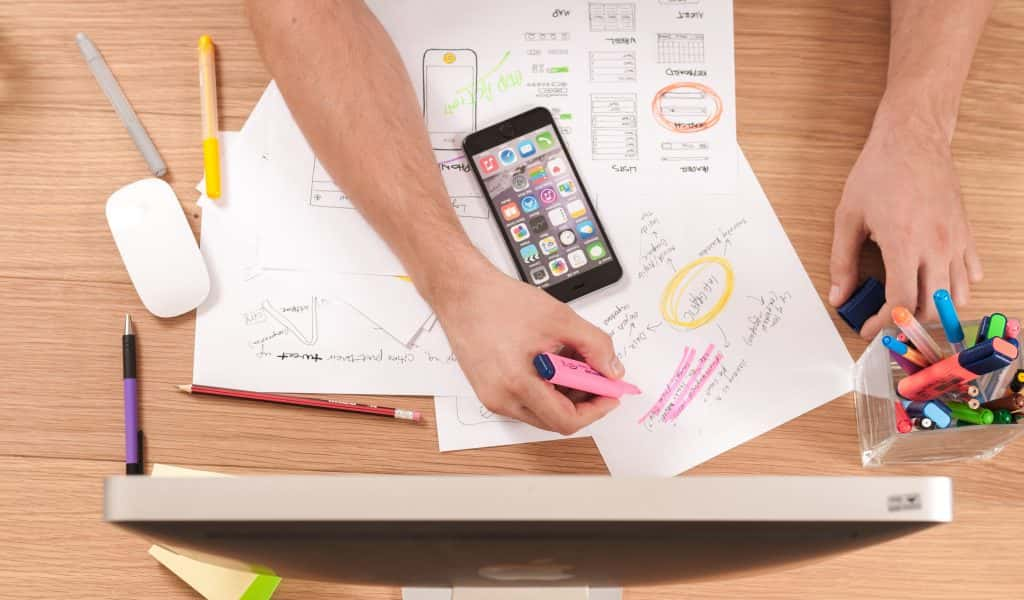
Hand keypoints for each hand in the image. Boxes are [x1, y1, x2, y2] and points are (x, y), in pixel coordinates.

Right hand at [430, 258, 624, 434]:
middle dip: (582, 400)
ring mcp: (492, 397)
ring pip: (541, 411)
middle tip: (596, 375)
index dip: (596, 410)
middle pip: (554, 419)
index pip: (566, 420)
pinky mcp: (488, 390)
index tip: (610, 394)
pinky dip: (546, 388)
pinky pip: (525, 400)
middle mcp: (501, 399)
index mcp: (517, 384)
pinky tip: (552, 361)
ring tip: (572, 360)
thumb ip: (595, 345)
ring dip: (564, 393)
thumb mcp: (560, 318)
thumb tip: (612, 370)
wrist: (462, 293)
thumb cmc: (499, 302)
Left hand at [829, 105, 982, 338]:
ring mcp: (955, 241)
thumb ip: (842, 262)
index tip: (868, 328)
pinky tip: (934, 282)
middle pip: (931, 308)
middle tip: (886, 320)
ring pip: (956, 296)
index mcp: (904, 244)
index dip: (883, 324)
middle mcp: (936, 247)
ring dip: (934, 309)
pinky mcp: (966, 233)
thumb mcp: (848, 217)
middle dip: (907, 323)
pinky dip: (956, 288)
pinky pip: (971, 273)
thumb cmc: (879, 172)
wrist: (913, 139)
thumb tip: (839, 296)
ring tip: (909, 305)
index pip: (901, 303)